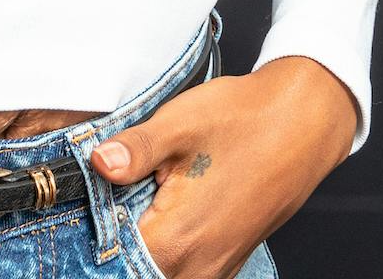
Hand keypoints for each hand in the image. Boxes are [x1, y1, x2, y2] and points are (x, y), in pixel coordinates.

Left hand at [87, 55, 355, 276]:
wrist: (306, 123)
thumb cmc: (247, 119)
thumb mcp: (182, 121)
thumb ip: (133, 149)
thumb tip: (96, 165)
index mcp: (177, 240)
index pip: (112, 266)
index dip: (89, 244)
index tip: (76, 220)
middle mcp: (197, 268)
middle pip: (135, 274)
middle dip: (114, 252)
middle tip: (101, 214)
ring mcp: (216, 269)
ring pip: (160, 277)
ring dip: (139, 255)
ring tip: (129, 214)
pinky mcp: (227, 261)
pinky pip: (184, 275)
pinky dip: (163, 257)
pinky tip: (158, 220)